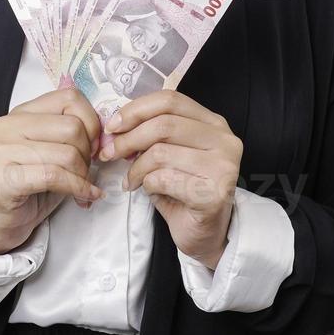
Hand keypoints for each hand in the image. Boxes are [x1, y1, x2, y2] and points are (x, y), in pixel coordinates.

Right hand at [0, 87, 103, 255]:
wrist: (4, 218)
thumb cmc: (34, 182)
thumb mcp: (54, 148)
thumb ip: (73, 132)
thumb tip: (108, 135)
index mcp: (23, 112)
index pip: (70, 98)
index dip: (91, 122)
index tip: (92, 145)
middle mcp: (9, 125)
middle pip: (73, 127)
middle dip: (87, 154)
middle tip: (85, 171)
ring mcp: (3, 151)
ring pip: (68, 154)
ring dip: (83, 176)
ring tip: (82, 187)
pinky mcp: (6, 178)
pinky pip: (55, 177)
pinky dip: (78, 189)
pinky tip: (84, 198)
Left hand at [103, 90, 241, 269]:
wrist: (206, 234)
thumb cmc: (184, 191)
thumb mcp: (170, 153)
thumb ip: (152, 134)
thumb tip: (115, 126)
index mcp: (213, 123)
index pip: (170, 100)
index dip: (136, 110)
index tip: (113, 126)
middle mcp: (224, 140)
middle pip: (163, 124)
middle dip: (127, 139)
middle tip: (109, 154)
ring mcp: (223, 166)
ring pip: (160, 153)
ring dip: (136, 168)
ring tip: (132, 180)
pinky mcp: (215, 193)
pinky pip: (164, 179)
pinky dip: (147, 185)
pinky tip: (148, 192)